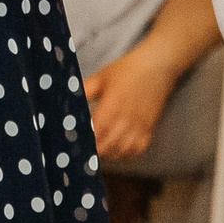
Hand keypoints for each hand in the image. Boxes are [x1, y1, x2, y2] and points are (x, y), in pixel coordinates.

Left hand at [84, 47, 178, 161]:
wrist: (156, 67)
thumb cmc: (127, 70)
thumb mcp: (101, 76)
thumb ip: (84, 89)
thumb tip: (67, 98)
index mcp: (113, 104)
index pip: (97, 129)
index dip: (86, 139)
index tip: (75, 142)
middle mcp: (127, 118)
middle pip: (108, 145)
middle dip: (93, 150)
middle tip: (82, 150)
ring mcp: (139, 126)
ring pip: (122, 151)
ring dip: (108, 155)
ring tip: (97, 152)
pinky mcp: (148, 129)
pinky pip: (137, 150)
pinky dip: (125, 155)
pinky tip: (116, 151)